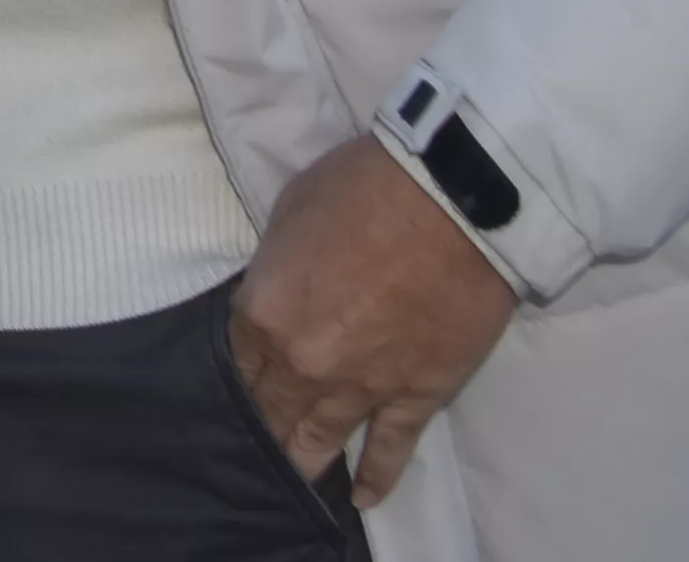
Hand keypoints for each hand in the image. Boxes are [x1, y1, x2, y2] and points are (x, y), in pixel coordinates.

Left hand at [229, 134, 517, 507]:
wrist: (452, 202)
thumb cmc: (364, 190)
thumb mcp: (291, 215)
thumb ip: (276, 272)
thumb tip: (277, 296)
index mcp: (264, 315)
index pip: (236, 361)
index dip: (238, 372)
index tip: (240, 383)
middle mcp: (302, 364)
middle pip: (270, 409)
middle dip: (262, 425)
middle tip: (257, 442)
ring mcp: (360, 388)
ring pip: (319, 440)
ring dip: (302, 460)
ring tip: (293, 478)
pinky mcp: (416, 398)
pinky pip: (389, 450)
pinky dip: (374, 477)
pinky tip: (361, 498)